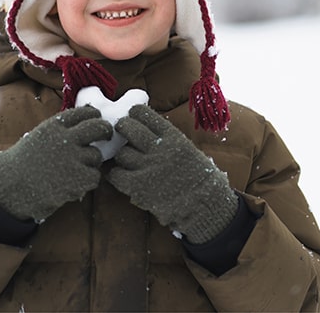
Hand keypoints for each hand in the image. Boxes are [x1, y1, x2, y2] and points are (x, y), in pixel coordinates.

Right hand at [0, 106, 110, 220]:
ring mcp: (72, 159)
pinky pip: (95, 176)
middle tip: (105, 135)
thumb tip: (86, 119)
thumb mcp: (38, 137)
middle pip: (98, 128)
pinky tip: (76, 182)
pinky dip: (89, 181)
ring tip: (76, 169)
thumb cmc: (23, 163)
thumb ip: (60, 130)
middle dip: (104, 131)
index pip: (84, 112)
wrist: (10, 189)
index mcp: (54, 126)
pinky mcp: (77, 179)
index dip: (93, 115)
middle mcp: (65, 139)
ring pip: (96, 156)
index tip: (96, 118)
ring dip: (91, 163)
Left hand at [108, 105, 237, 243]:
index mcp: (173, 137)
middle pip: (128, 128)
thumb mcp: (189, 150)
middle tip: (121, 132)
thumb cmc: (200, 178)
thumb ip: (169, 140)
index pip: (146, 115)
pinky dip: (115, 175)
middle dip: (123, 128)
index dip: (136, 113)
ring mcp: (147, 167)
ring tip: (126, 160)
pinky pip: (116, 174)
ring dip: (122, 156)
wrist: (204, 205)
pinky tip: (119, 176)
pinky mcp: (138, 186)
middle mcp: (159, 149)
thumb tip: (149, 130)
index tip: (132, 115)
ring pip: (122, 153)